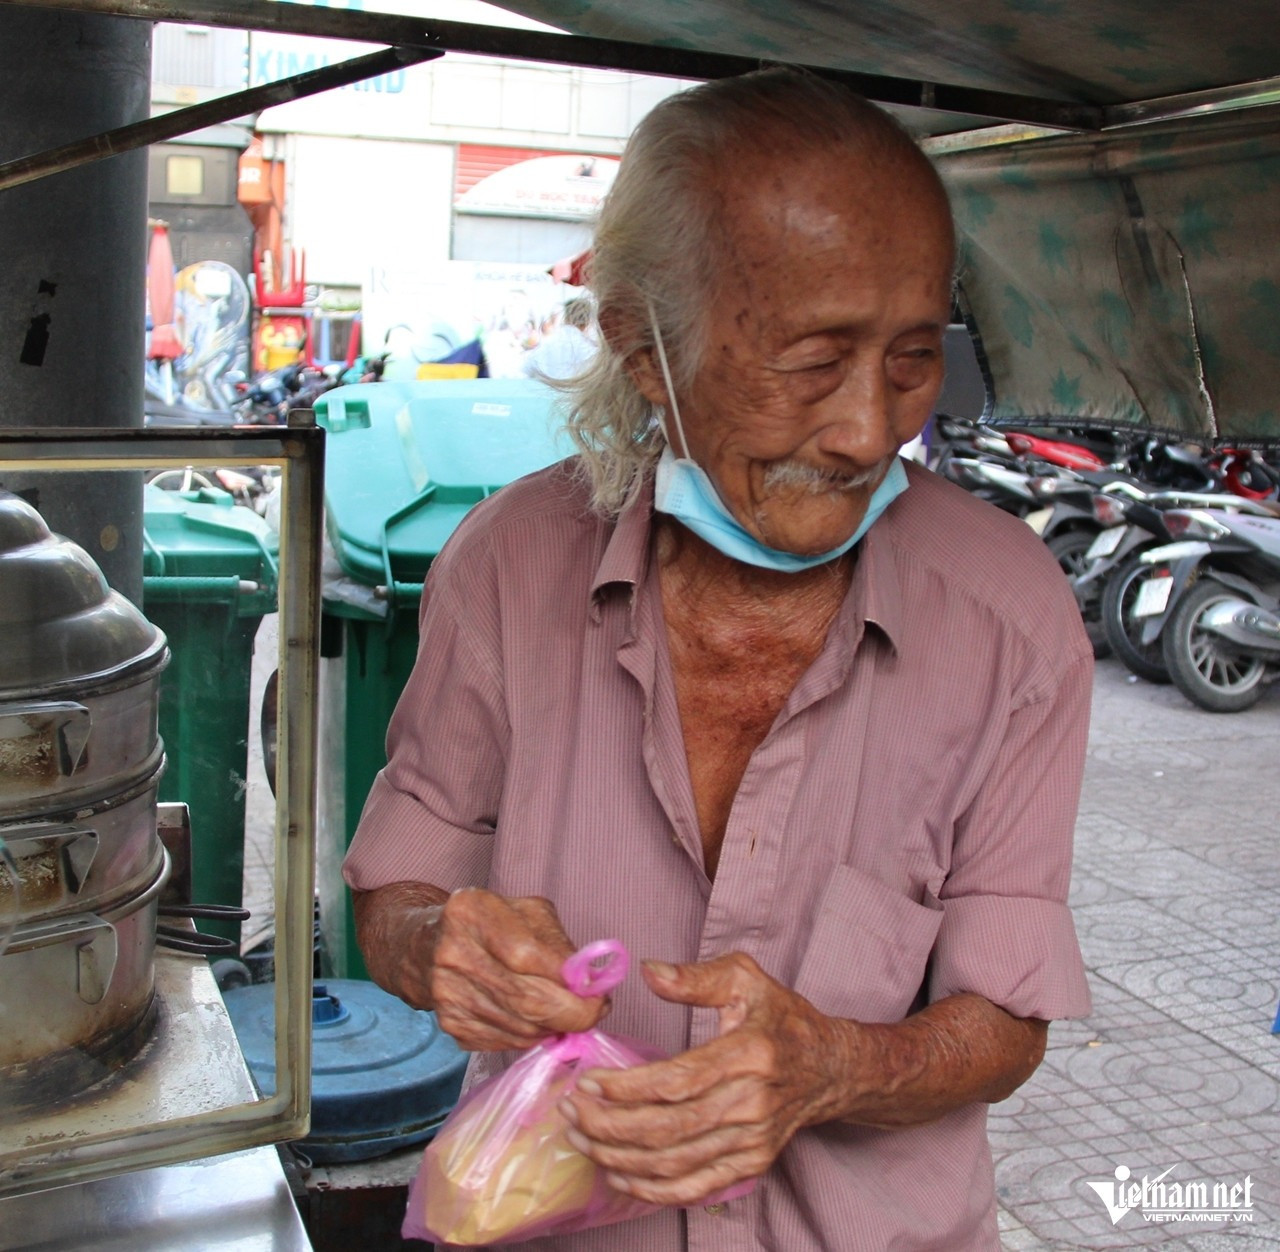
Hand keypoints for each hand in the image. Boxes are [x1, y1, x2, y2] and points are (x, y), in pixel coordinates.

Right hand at [430, 888, 608, 1051]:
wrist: (429, 948)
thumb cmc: (492, 924)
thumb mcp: (525, 912)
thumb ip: (557, 941)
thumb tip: (587, 983)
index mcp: (472, 913)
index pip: (528, 955)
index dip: (569, 979)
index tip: (598, 990)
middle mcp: (454, 955)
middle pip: (526, 1000)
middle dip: (573, 1013)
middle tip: (596, 1012)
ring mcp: (448, 995)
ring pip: (521, 1029)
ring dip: (555, 1026)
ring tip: (568, 1013)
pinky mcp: (452, 1026)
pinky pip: (507, 1042)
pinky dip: (533, 1036)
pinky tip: (539, 1020)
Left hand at [559, 952, 846, 1204]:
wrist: (832, 1067)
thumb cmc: (783, 1018)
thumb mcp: (746, 978)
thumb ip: (696, 976)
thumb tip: (649, 971)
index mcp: (749, 1053)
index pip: (676, 1081)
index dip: (626, 1087)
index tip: (587, 1080)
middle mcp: (752, 1102)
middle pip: (667, 1127)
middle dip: (609, 1124)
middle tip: (571, 1111)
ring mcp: (753, 1140)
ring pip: (674, 1162)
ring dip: (620, 1157)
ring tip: (582, 1138)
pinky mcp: (752, 1163)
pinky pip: (695, 1186)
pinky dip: (652, 1188)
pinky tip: (619, 1174)